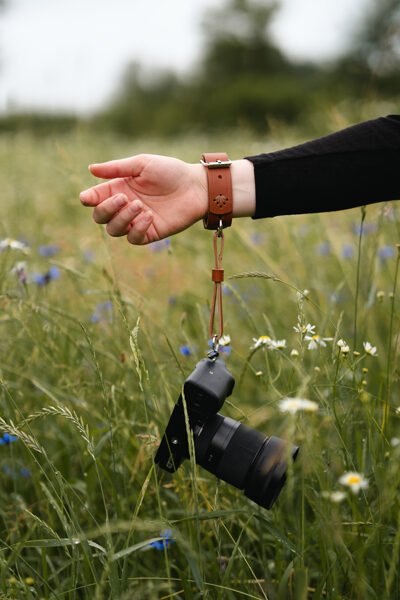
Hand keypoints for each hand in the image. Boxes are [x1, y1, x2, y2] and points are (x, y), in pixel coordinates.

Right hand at [80, 154, 207, 244]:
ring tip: (139, 205)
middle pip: (100, 218)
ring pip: (114, 230)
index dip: (88, 199)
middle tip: (124, 198)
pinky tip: (148, 216)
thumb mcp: (142, 164)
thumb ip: (117, 168)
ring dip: (122, 218)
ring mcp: (136, 221)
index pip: (95, 198)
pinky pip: (133, 238)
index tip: (88, 198)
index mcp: (119, 188)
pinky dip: (137, 228)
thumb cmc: (170, 171)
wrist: (196, 187)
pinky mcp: (150, 233)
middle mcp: (124, 207)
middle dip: (106, 209)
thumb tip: (91, 169)